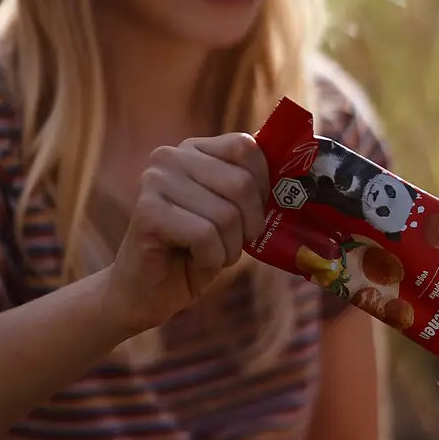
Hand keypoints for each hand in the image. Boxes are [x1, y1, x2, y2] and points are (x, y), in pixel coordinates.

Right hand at [104, 133, 268, 333]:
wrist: (148, 292)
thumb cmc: (197, 250)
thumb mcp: (232, 212)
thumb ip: (252, 185)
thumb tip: (292, 168)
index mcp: (195, 149)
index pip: (246, 147)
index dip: (264, 185)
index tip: (255, 213)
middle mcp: (170, 156)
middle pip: (241, 183)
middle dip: (249, 224)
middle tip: (235, 242)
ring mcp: (155, 181)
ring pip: (226, 214)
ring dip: (229, 247)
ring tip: (212, 254)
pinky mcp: (146, 213)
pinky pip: (205, 235)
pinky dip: (212, 258)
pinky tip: (195, 260)